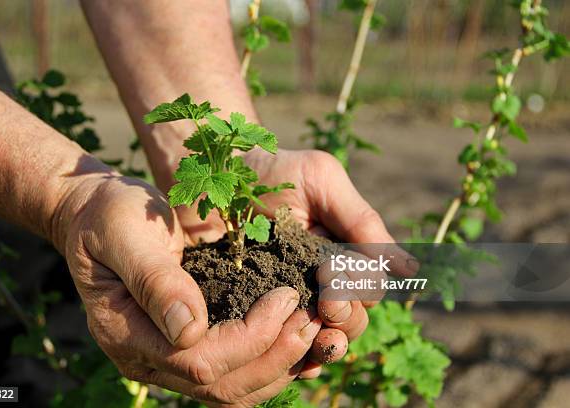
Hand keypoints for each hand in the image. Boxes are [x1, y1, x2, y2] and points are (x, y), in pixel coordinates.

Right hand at [53, 172, 321, 405]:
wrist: (98, 215)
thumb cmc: (110, 216)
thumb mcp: (125, 233)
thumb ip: (154, 280)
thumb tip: (190, 329)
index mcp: (126, 332)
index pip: (198, 360)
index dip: (250, 338)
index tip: (285, 298)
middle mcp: (147, 358)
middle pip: (221, 386)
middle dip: (274, 356)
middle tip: (313, 319)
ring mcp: (166, 358)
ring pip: (231, 391)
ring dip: (278, 367)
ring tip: (314, 331)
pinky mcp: (186, 347)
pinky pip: (232, 374)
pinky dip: (268, 363)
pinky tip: (294, 339)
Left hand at [175, 149, 415, 375]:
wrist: (212, 173)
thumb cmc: (270, 171)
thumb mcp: (321, 180)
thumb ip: (361, 220)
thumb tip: (409, 267)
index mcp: (340, 256)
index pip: (366, 291)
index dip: (358, 291)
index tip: (333, 275)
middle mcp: (318, 283)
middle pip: (350, 321)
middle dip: (345, 318)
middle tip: (326, 304)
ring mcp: (286, 301)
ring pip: (320, 340)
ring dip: (325, 345)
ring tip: (315, 338)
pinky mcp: (253, 313)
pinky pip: (280, 348)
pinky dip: (293, 360)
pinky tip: (293, 363)